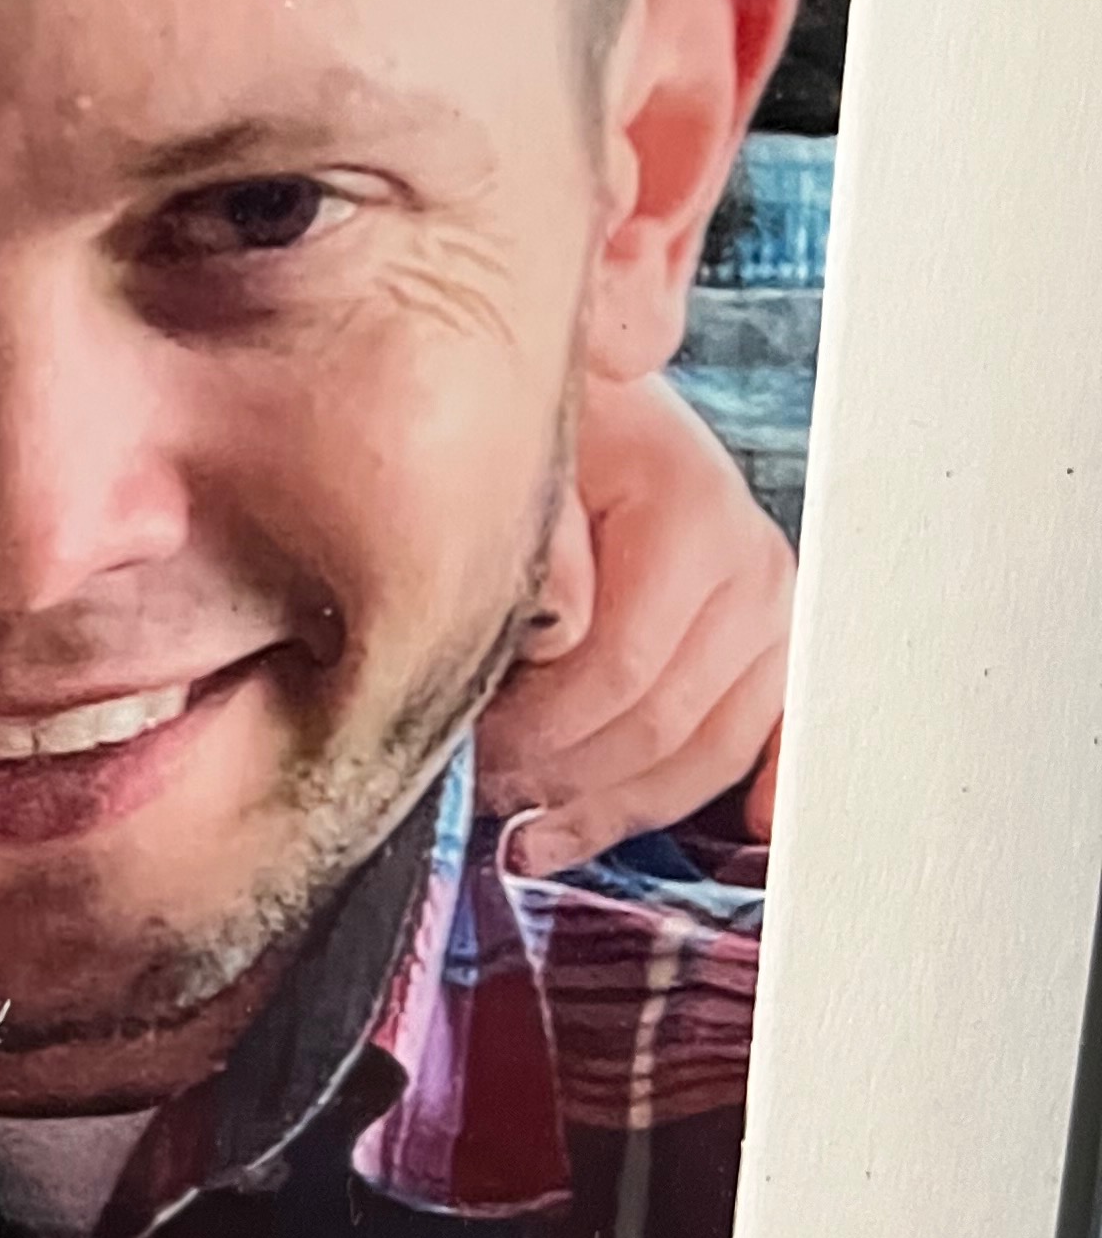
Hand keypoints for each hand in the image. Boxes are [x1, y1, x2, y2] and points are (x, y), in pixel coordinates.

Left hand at [478, 374, 788, 874]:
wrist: (587, 404)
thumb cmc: (539, 438)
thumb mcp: (515, 462)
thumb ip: (535, 541)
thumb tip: (557, 631)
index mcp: (691, 510)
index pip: (618, 671)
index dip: (534, 732)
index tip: (463, 751)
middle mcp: (751, 564)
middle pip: (660, 725)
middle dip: (558, 775)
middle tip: (480, 795)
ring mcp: (771, 612)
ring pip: (706, 754)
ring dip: (613, 806)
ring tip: (532, 832)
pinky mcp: (774, 647)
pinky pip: (771, 738)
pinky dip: (754, 791)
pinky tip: (745, 830)